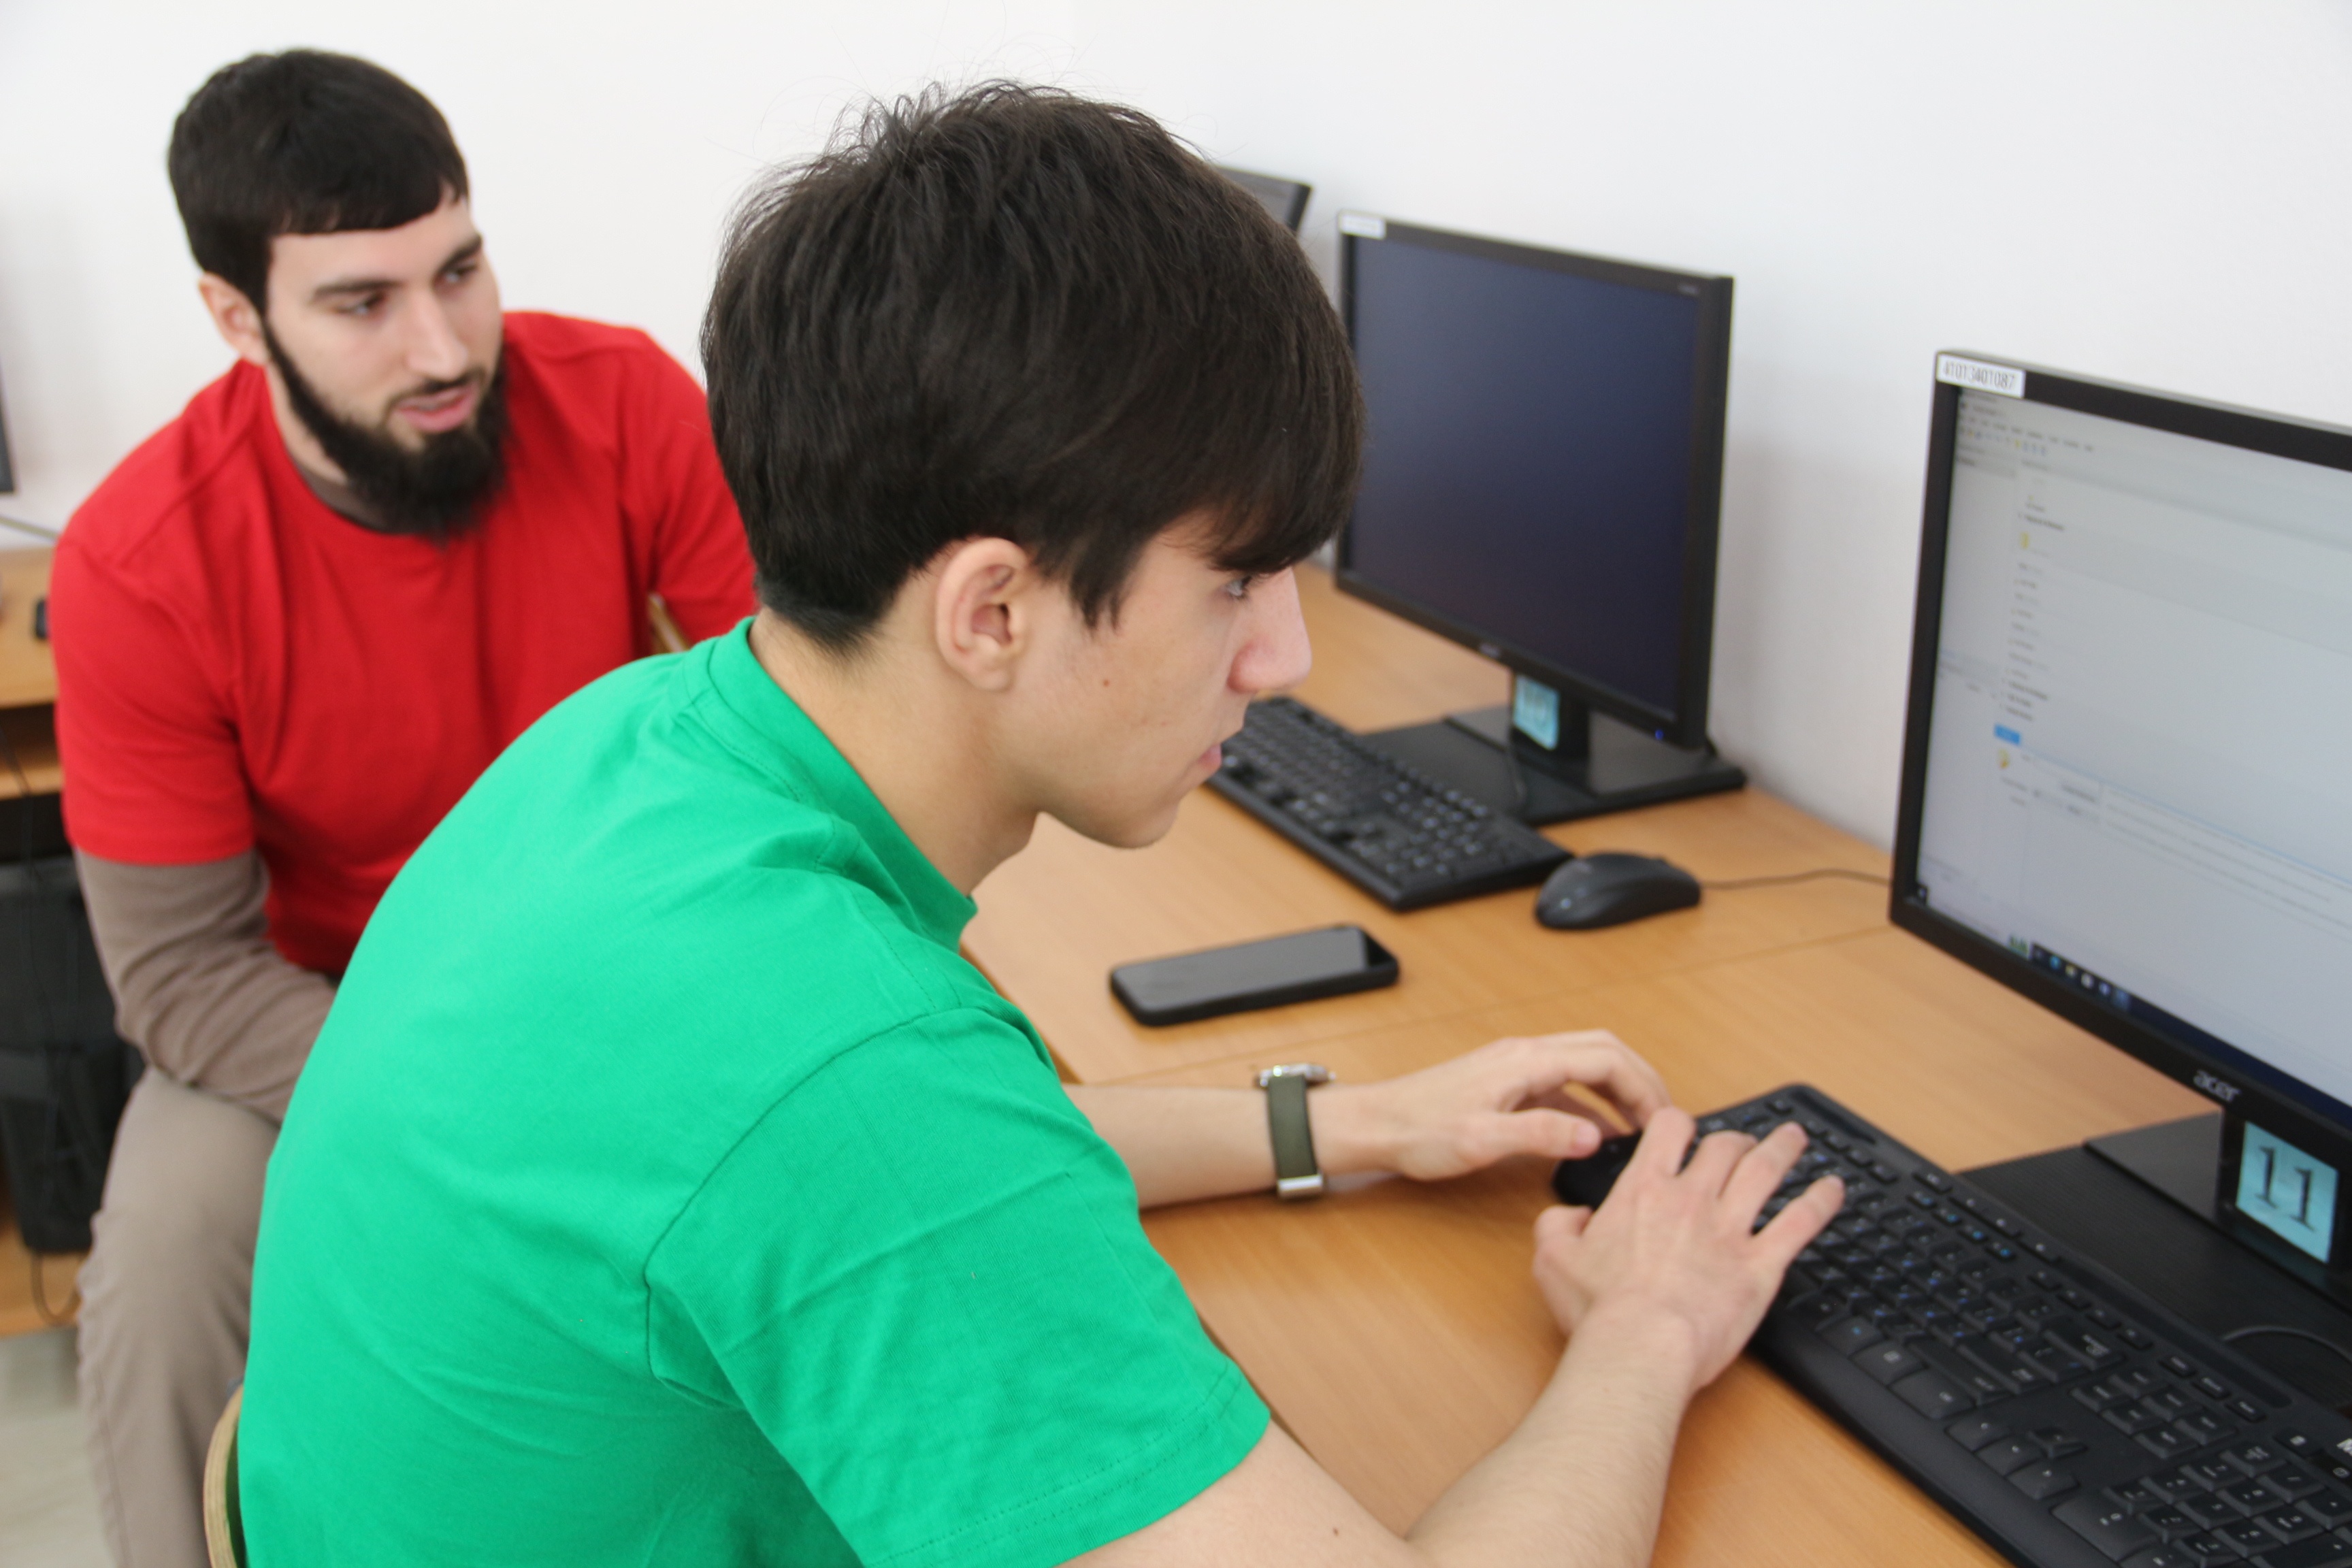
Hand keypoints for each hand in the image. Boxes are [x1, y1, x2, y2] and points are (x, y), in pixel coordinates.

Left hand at [1318, 1031, 1671, 1182]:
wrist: (1377, 1126)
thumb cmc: (1419, 1131)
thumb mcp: (1482, 1140)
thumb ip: (1540, 1135)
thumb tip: (1594, 1135)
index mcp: (1526, 1061)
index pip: (1606, 1057)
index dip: (1643, 1086)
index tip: (1663, 1119)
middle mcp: (1525, 1055)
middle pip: (1603, 1051)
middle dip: (1640, 1080)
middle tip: (1664, 1117)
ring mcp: (1516, 1068)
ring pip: (1585, 1065)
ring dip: (1618, 1091)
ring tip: (1641, 1128)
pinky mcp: (1507, 1085)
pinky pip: (1563, 1086)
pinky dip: (1590, 1105)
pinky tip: (1595, 1135)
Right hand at [1530, 1111, 1841, 1396]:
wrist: (1641, 1346)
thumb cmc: (1599, 1310)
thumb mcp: (1552, 1258)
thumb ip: (1559, 1224)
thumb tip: (1573, 1216)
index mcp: (1643, 1191)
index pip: (1668, 1130)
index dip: (1678, 1123)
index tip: (1682, 1129)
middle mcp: (1691, 1200)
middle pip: (1723, 1147)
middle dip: (1735, 1138)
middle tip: (1742, 1140)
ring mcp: (1730, 1230)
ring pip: (1765, 1172)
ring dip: (1783, 1149)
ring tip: (1795, 1137)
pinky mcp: (1760, 1266)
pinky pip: (1800, 1223)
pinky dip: (1820, 1201)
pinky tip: (1833, 1188)